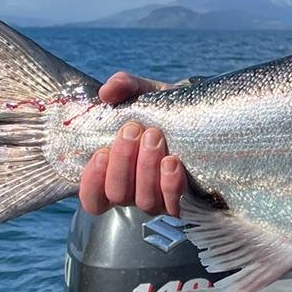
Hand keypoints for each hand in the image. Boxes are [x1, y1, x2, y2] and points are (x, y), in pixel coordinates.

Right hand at [78, 72, 187, 216]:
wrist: (199, 116)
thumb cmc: (160, 111)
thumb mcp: (142, 95)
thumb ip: (123, 88)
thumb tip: (107, 92)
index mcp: (112, 176)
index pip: (92, 198)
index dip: (92, 181)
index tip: (101, 152)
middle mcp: (132, 193)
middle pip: (118, 194)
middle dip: (123, 161)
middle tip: (133, 130)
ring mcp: (157, 200)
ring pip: (144, 200)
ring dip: (146, 167)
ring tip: (154, 137)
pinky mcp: (182, 201)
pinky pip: (173, 203)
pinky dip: (170, 184)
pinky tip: (172, 162)